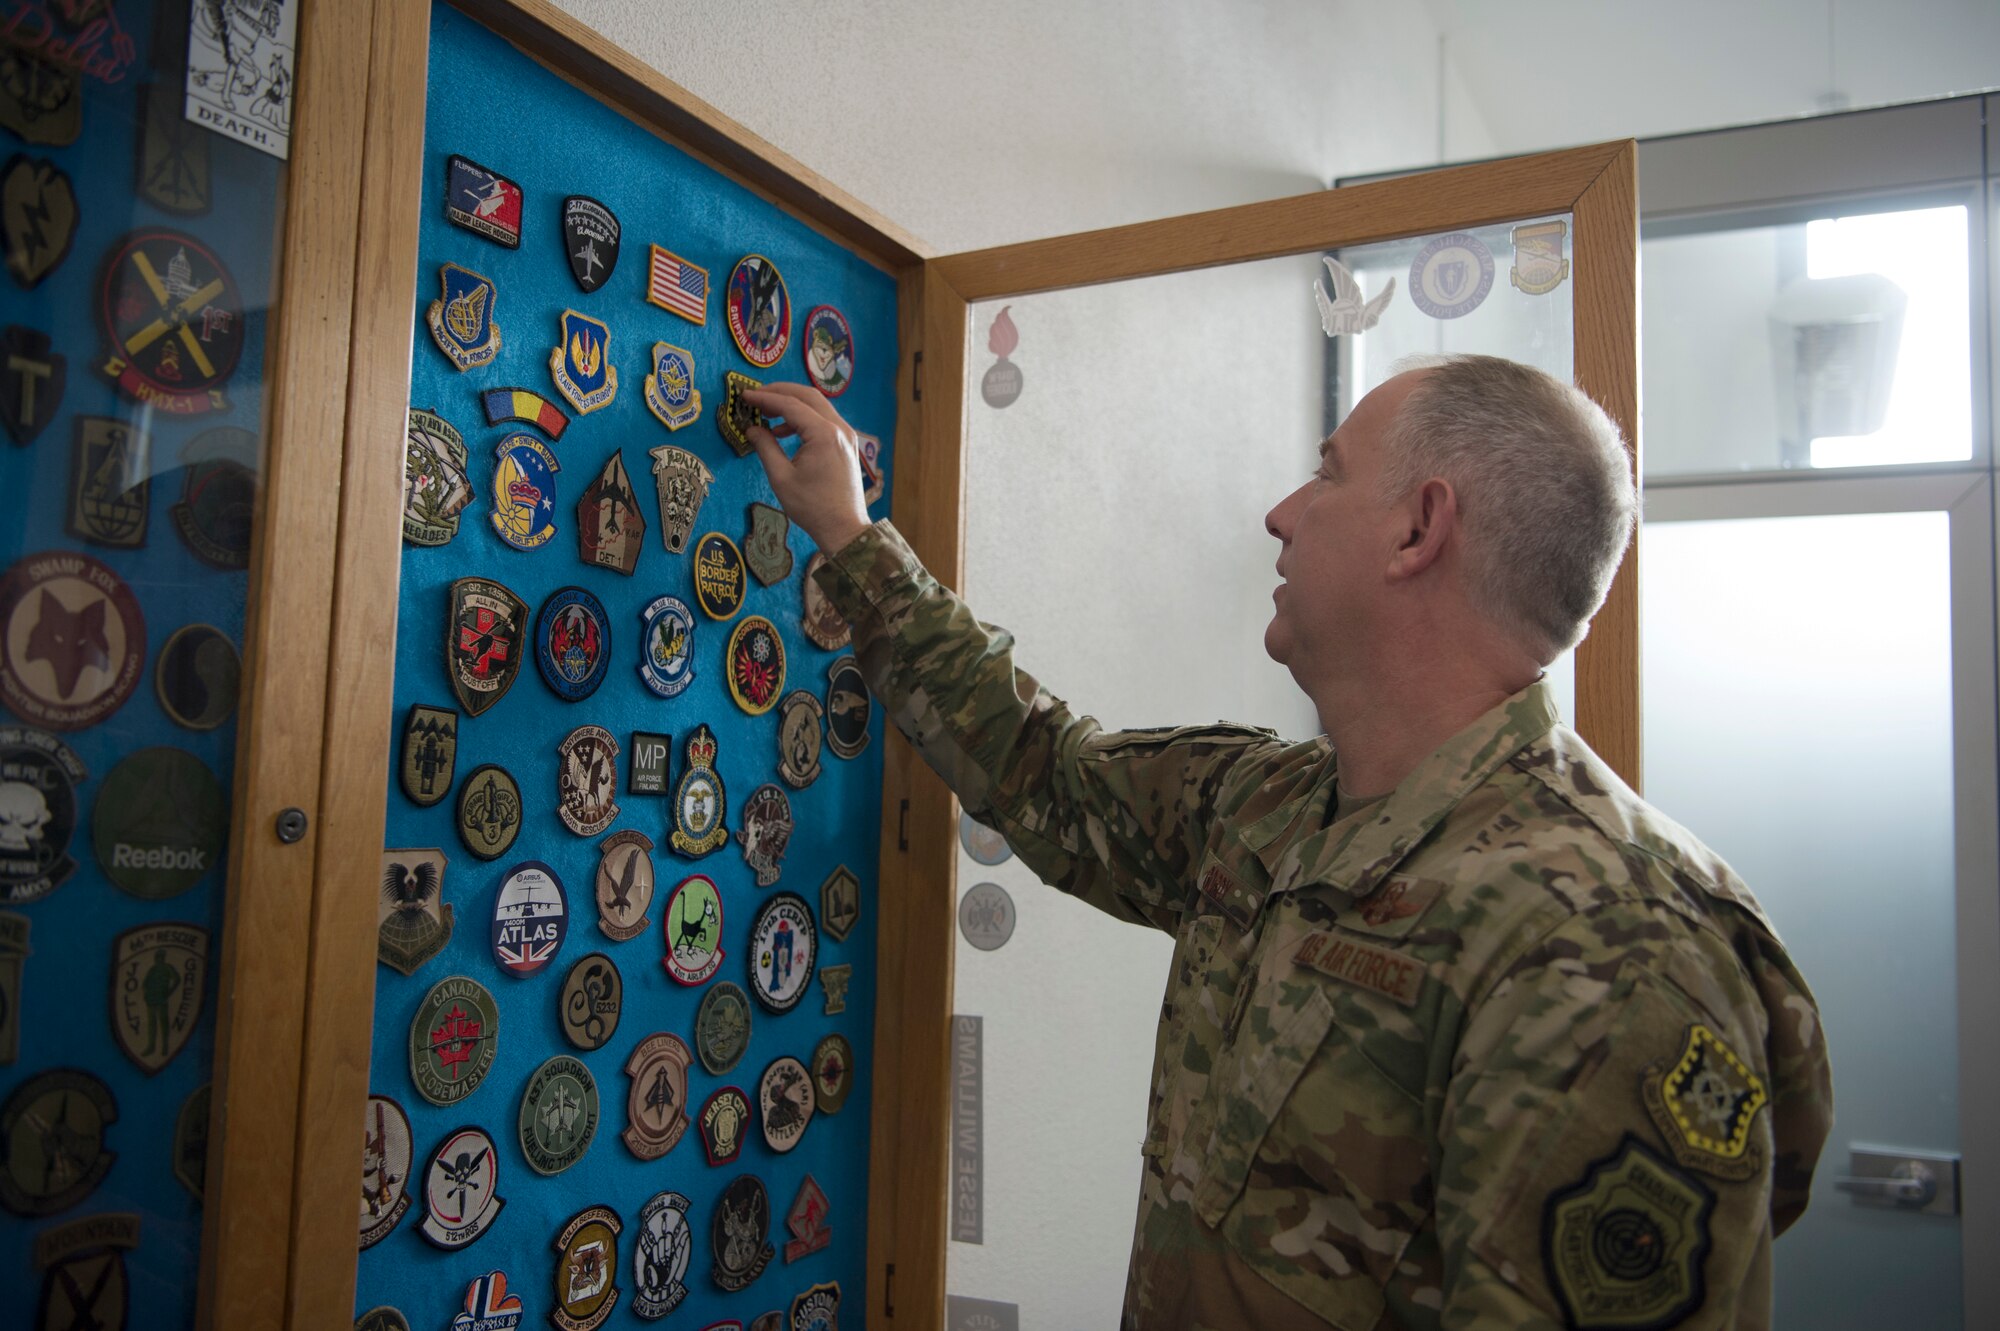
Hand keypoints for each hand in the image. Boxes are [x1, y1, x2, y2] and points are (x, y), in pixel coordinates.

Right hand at [742, 383, 872, 554]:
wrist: (844, 528)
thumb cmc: (812, 507)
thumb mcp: (781, 477)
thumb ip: (765, 447)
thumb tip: (751, 428)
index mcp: (823, 435)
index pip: (791, 404)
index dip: (765, 398)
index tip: (745, 396)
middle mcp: (839, 429)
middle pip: (808, 396)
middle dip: (780, 392)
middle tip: (756, 397)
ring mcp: (846, 435)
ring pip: (817, 406)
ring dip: (792, 405)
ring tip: (766, 414)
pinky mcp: (847, 444)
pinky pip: (824, 420)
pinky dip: (803, 419)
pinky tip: (783, 432)